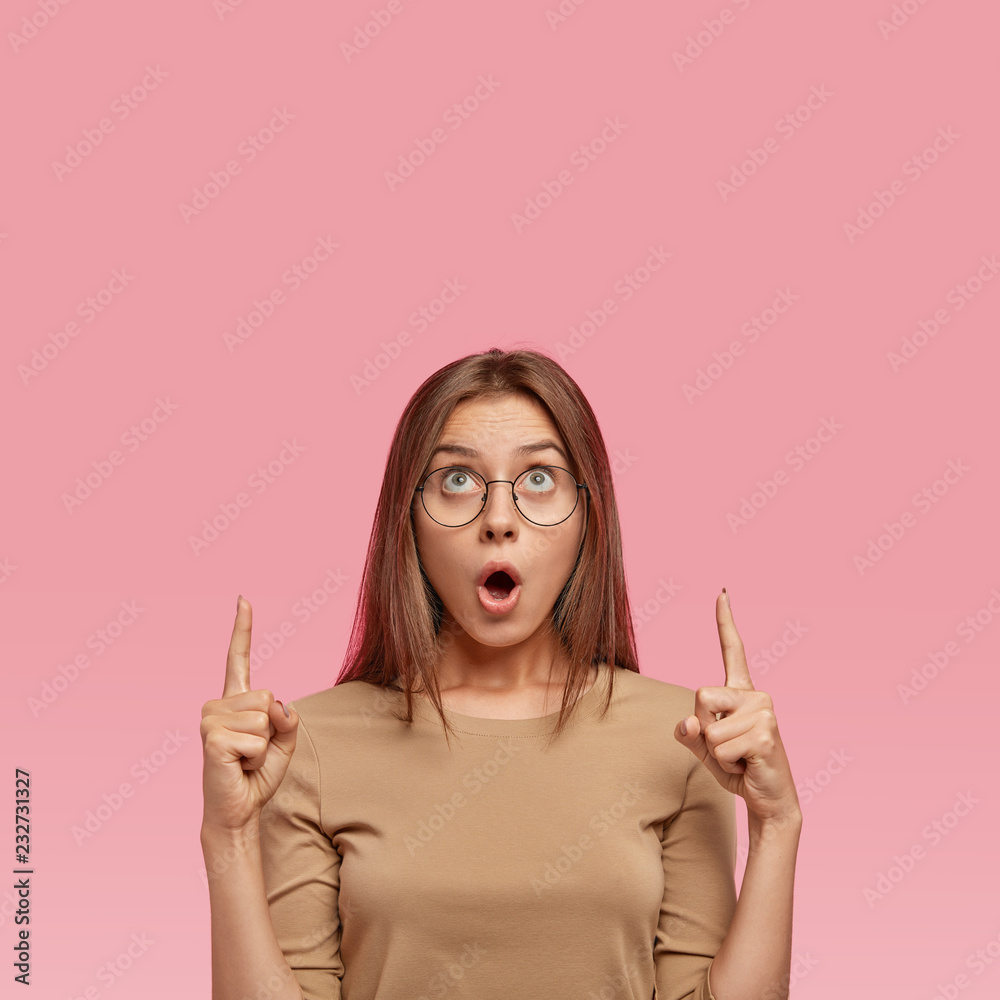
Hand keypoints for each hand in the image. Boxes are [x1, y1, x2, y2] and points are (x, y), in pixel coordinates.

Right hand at [200, 596, 298, 832]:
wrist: (238, 809)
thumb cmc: (257, 774)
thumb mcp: (284, 740)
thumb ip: (287, 717)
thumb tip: (276, 704)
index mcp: (235, 700)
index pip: (237, 657)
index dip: (242, 628)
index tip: (243, 599)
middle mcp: (217, 704)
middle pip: (269, 696)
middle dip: (273, 728)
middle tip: (253, 751)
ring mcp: (210, 720)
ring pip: (265, 718)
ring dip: (265, 745)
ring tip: (245, 759)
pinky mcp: (212, 739)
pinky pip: (258, 738)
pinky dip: (258, 757)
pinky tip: (239, 766)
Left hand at [673, 590, 798, 823]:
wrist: (768, 799)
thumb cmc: (737, 767)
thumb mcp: (704, 748)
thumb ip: (689, 733)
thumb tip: (687, 722)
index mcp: (741, 692)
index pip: (732, 651)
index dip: (725, 621)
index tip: (722, 593)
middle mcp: (756, 695)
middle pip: (700, 696)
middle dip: (703, 726)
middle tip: (727, 744)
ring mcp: (764, 712)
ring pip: (708, 728)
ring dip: (715, 751)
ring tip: (740, 756)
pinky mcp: (766, 734)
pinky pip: (719, 747)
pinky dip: (725, 763)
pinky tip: (748, 764)